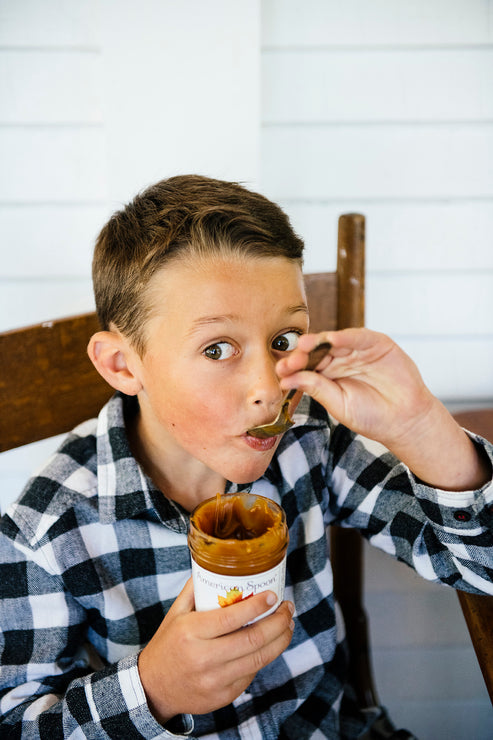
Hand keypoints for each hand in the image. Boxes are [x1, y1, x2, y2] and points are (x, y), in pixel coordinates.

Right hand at [138, 578, 294, 723]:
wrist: (153, 688)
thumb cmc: (167, 644)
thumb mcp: (175, 613)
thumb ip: (196, 588)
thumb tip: (217, 563)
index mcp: (191, 631)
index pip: (232, 617)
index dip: (258, 606)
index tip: (274, 595)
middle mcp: (203, 658)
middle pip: (253, 640)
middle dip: (278, 622)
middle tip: (288, 609)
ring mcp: (214, 681)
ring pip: (258, 659)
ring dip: (280, 641)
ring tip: (288, 625)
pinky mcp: (223, 697)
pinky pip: (250, 675)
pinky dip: (263, 658)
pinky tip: (269, 645)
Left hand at [277, 329, 490, 489]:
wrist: (405, 421)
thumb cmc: (371, 416)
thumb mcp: (338, 404)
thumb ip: (316, 388)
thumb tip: (286, 379)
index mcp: (327, 374)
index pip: (306, 365)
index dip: (293, 366)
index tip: (281, 371)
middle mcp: (340, 359)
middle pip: (316, 350)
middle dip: (302, 353)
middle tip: (290, 358)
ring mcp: (358, 350)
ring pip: (334, 340)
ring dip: (319, 341)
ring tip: (304, 345)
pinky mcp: (377, 343)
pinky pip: (359, 336)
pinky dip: (346, 336)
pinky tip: (333, 339)